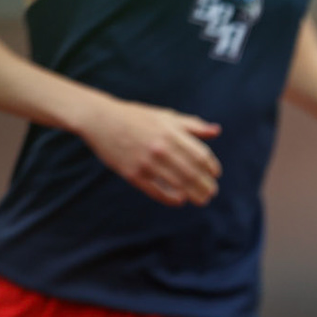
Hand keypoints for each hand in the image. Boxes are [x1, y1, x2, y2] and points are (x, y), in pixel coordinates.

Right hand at [78, 96, 221, 205]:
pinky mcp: (132, 173)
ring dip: (193, 194)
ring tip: (201, 199)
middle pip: (192, 172)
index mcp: (171, 132)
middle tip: (211, 193)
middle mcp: (161, 147)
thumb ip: (191, 125)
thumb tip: (216, 131)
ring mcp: (146, 162)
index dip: (211, 166)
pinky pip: (156, 190)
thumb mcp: (165, 116)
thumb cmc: (136, 117)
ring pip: (177, 184)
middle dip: (205, 185)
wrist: (100, 120)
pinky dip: (170, 198)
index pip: (200, 154)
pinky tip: (179, 200)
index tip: (215, 174)